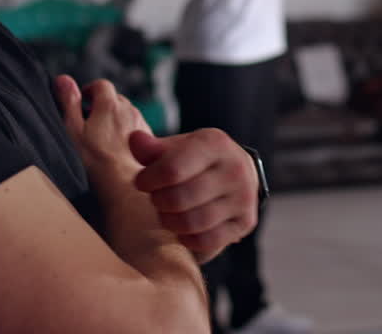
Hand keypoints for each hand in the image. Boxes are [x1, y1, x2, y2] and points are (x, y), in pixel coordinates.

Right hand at [54, 75, 149, 186]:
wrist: (124, 186)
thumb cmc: (94, 160)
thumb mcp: (73, 130)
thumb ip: (69, 103)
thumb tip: (63, 79)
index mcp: (110, 104)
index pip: (101, 85)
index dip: (90, 91)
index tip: (82, 101)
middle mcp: (129, 110)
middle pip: (115, 99)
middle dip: (102, 105)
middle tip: (88, 122)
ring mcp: (141, 124)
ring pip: (126, 114)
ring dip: (114, 119)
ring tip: (101, 138)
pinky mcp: (149, 140)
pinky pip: (135, 128)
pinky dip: (126, 132)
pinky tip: (117, 149)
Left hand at [129, 128, 259, 263]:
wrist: (236, 173)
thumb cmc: (196, 160)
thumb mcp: (175, 148)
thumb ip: (151, 148)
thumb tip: (135, 140)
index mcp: (215, 144)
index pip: (171, 170)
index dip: (148, 180)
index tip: (142, 182)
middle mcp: (234, 169)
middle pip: (179, 199)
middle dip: (158, 201)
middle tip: (156, 197)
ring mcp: (243, 198)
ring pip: (192, 223)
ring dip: (170, 221)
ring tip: (167, 212)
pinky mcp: (245, 222)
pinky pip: (206, 241)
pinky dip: (187, 238)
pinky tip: (183, 227)